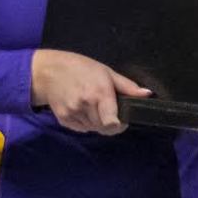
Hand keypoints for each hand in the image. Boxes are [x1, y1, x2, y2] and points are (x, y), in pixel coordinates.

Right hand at [30, 49, 151, 135]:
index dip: (120, 124)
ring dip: (98, 122)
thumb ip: (127, 86)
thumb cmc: (82, 68)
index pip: (111, 122)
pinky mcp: (64, 120)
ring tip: (94, 105)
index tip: (123, 119)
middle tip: (109, 108)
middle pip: (105, 127)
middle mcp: (86, 105)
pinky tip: (83, 108)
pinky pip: (82, 129)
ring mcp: (73, 114)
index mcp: (99, 93)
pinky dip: (87, 123)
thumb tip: (147, 94)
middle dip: (111, 122)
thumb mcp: (107, 72)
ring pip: (94, 129)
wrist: (49, 72)